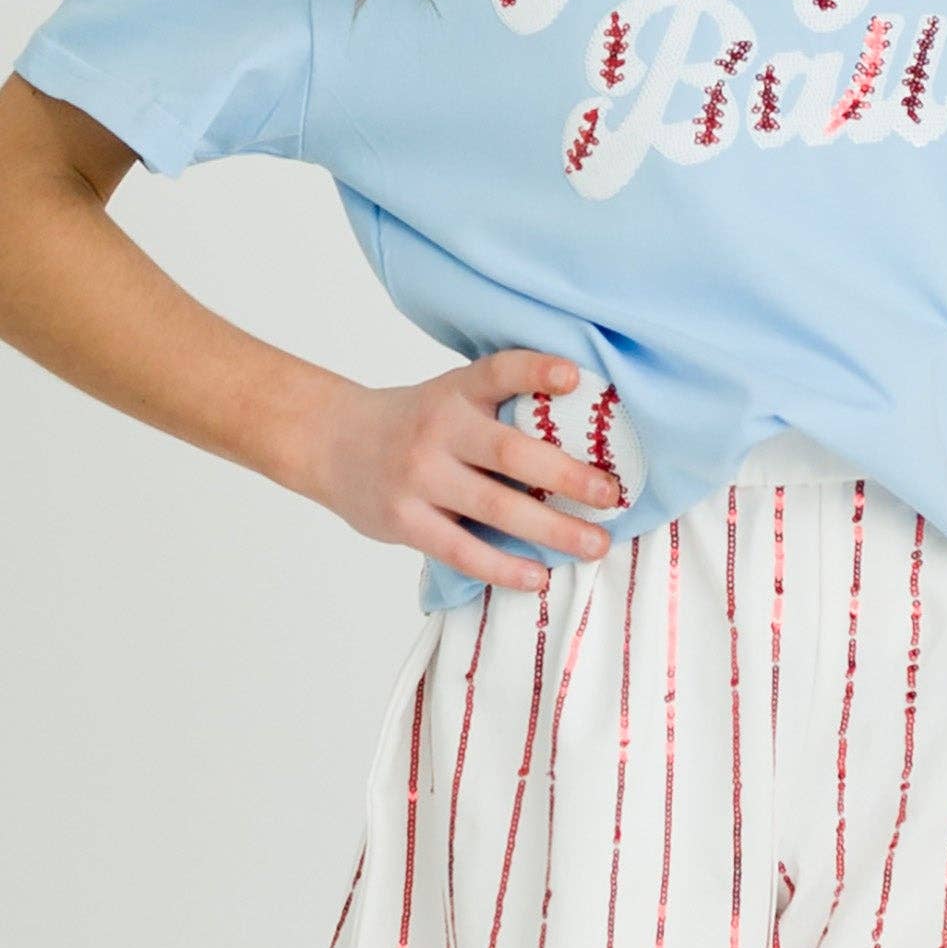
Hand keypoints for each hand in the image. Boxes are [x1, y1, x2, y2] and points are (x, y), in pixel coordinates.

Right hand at [308, 350, 621, 590]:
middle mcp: (439, 429)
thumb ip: (501, 409)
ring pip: (496, 508)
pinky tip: (538, 576)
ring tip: (596, 544)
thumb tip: (584, 436)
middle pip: (511, 452)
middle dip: (568, 475)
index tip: (575, 377)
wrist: (332, 442)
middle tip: (612, 494)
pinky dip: (504, 566)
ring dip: (552, 529)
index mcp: (457, 390)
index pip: (499, 371)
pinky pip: (462, 550)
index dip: (536, 371)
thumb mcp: (451, 396)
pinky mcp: (404, 520)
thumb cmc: (416, 422)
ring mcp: (420, 476)